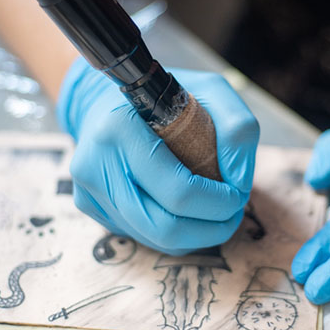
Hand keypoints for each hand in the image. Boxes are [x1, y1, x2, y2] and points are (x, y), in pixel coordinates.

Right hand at [57, 57, 259, 255]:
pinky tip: (187, 212)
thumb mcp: (210, 90)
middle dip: (211, 229)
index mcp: (120, 131)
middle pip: (165, 228)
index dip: (218, 204)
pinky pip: (142, 236)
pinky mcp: (90, 207)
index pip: (179, 191)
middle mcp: (96, 165)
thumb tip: (239, 181)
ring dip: (196, 236)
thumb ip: (237, 127)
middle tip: (233, 214)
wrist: (103, 100)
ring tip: (217, 216)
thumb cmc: (163, 97)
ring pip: (155, 240)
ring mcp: (89, 192)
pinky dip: (175, 233)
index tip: (238, 194)